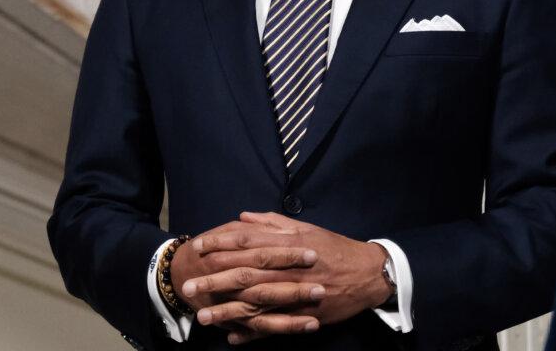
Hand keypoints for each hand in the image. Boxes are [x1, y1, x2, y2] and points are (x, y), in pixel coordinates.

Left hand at [192, 211, 392, 343]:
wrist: (367, 274)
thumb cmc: (334, 248)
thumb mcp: (305, 228)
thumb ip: (273, 222)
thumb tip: (243, 217)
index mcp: (286, 243)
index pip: (246, 241)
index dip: (220, 244)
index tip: (198, 248)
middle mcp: (287, 268)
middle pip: (244, 273)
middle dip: (214, 279)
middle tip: (189, 284)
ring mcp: (294, 293)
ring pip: (254, 303)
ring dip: (227, 310)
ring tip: (203, 316)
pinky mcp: (302, 314)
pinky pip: (272, 326)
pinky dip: (252, 333)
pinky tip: (232, 337)